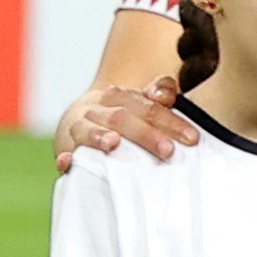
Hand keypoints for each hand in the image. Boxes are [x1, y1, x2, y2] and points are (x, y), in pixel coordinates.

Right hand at [54, 76, 192, 172]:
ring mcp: (77, 128)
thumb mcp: (141, 103)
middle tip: (168, 151)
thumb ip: (159, 95)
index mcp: (118, 96)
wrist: (79, 120)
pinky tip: (69, 163)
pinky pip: (63, 153)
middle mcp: (96, 109)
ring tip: (113, 144)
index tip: (193, 138)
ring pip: (87, 129)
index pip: (147, 106)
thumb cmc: (123, 115)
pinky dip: (66, 158)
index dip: (170, 120)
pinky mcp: (64, 148)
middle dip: (145, 134)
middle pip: (121, 117)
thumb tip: (166, 94)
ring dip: (98, 136)